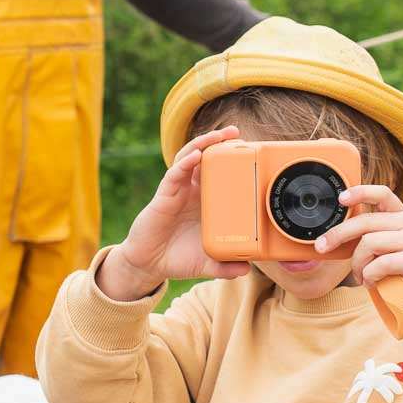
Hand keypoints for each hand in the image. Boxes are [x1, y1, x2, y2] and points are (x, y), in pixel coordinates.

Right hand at [97, 127, 251, 300]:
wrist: (149, 265)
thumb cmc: (178, 258)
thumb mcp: (207, 263)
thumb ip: (226, 265)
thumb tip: (247, 269)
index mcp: (206, 202)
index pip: (220, 174)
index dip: (233, 161)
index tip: (252, 152)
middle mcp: (192, 191)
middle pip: (206, 158)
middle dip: (220, 142)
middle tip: (237, 133)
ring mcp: (178, 190)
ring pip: (189, 157)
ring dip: (203, 143)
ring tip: (218, 135)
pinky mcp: (164, 195)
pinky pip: (175, 173)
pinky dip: (185, 162)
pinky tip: (195, 155)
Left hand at [314, 185, 402, 320]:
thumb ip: (384, 238)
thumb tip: (346, 239)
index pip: (382, 193)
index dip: (359, 192)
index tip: (340, 198)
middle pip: (364, 222)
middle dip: (337, 234)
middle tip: (322, 246)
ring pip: (368, 244)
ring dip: (357, 264)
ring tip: (361, 277)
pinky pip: (379, 264)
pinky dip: (370, 277)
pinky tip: (373, 284)